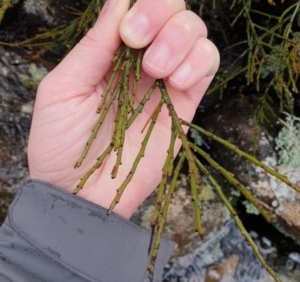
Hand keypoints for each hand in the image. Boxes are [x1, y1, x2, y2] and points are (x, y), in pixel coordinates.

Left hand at [28, 0, 218, 218]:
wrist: (84, 190)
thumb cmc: (63, 144)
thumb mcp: (64, 89)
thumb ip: (93, 47)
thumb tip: (120, 4)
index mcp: (110, 53)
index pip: (136, 7)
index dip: (140, 6)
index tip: (127, 32)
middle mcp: (141, 62)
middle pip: (173, 11)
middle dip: (161, 15)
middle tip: (139, 42)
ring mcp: (166, 82)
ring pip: (196, 34)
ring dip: (180, 41)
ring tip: (156, 71)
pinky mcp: (184, 105)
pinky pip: (208, 66)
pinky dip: (198, 64)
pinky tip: (175, 82)